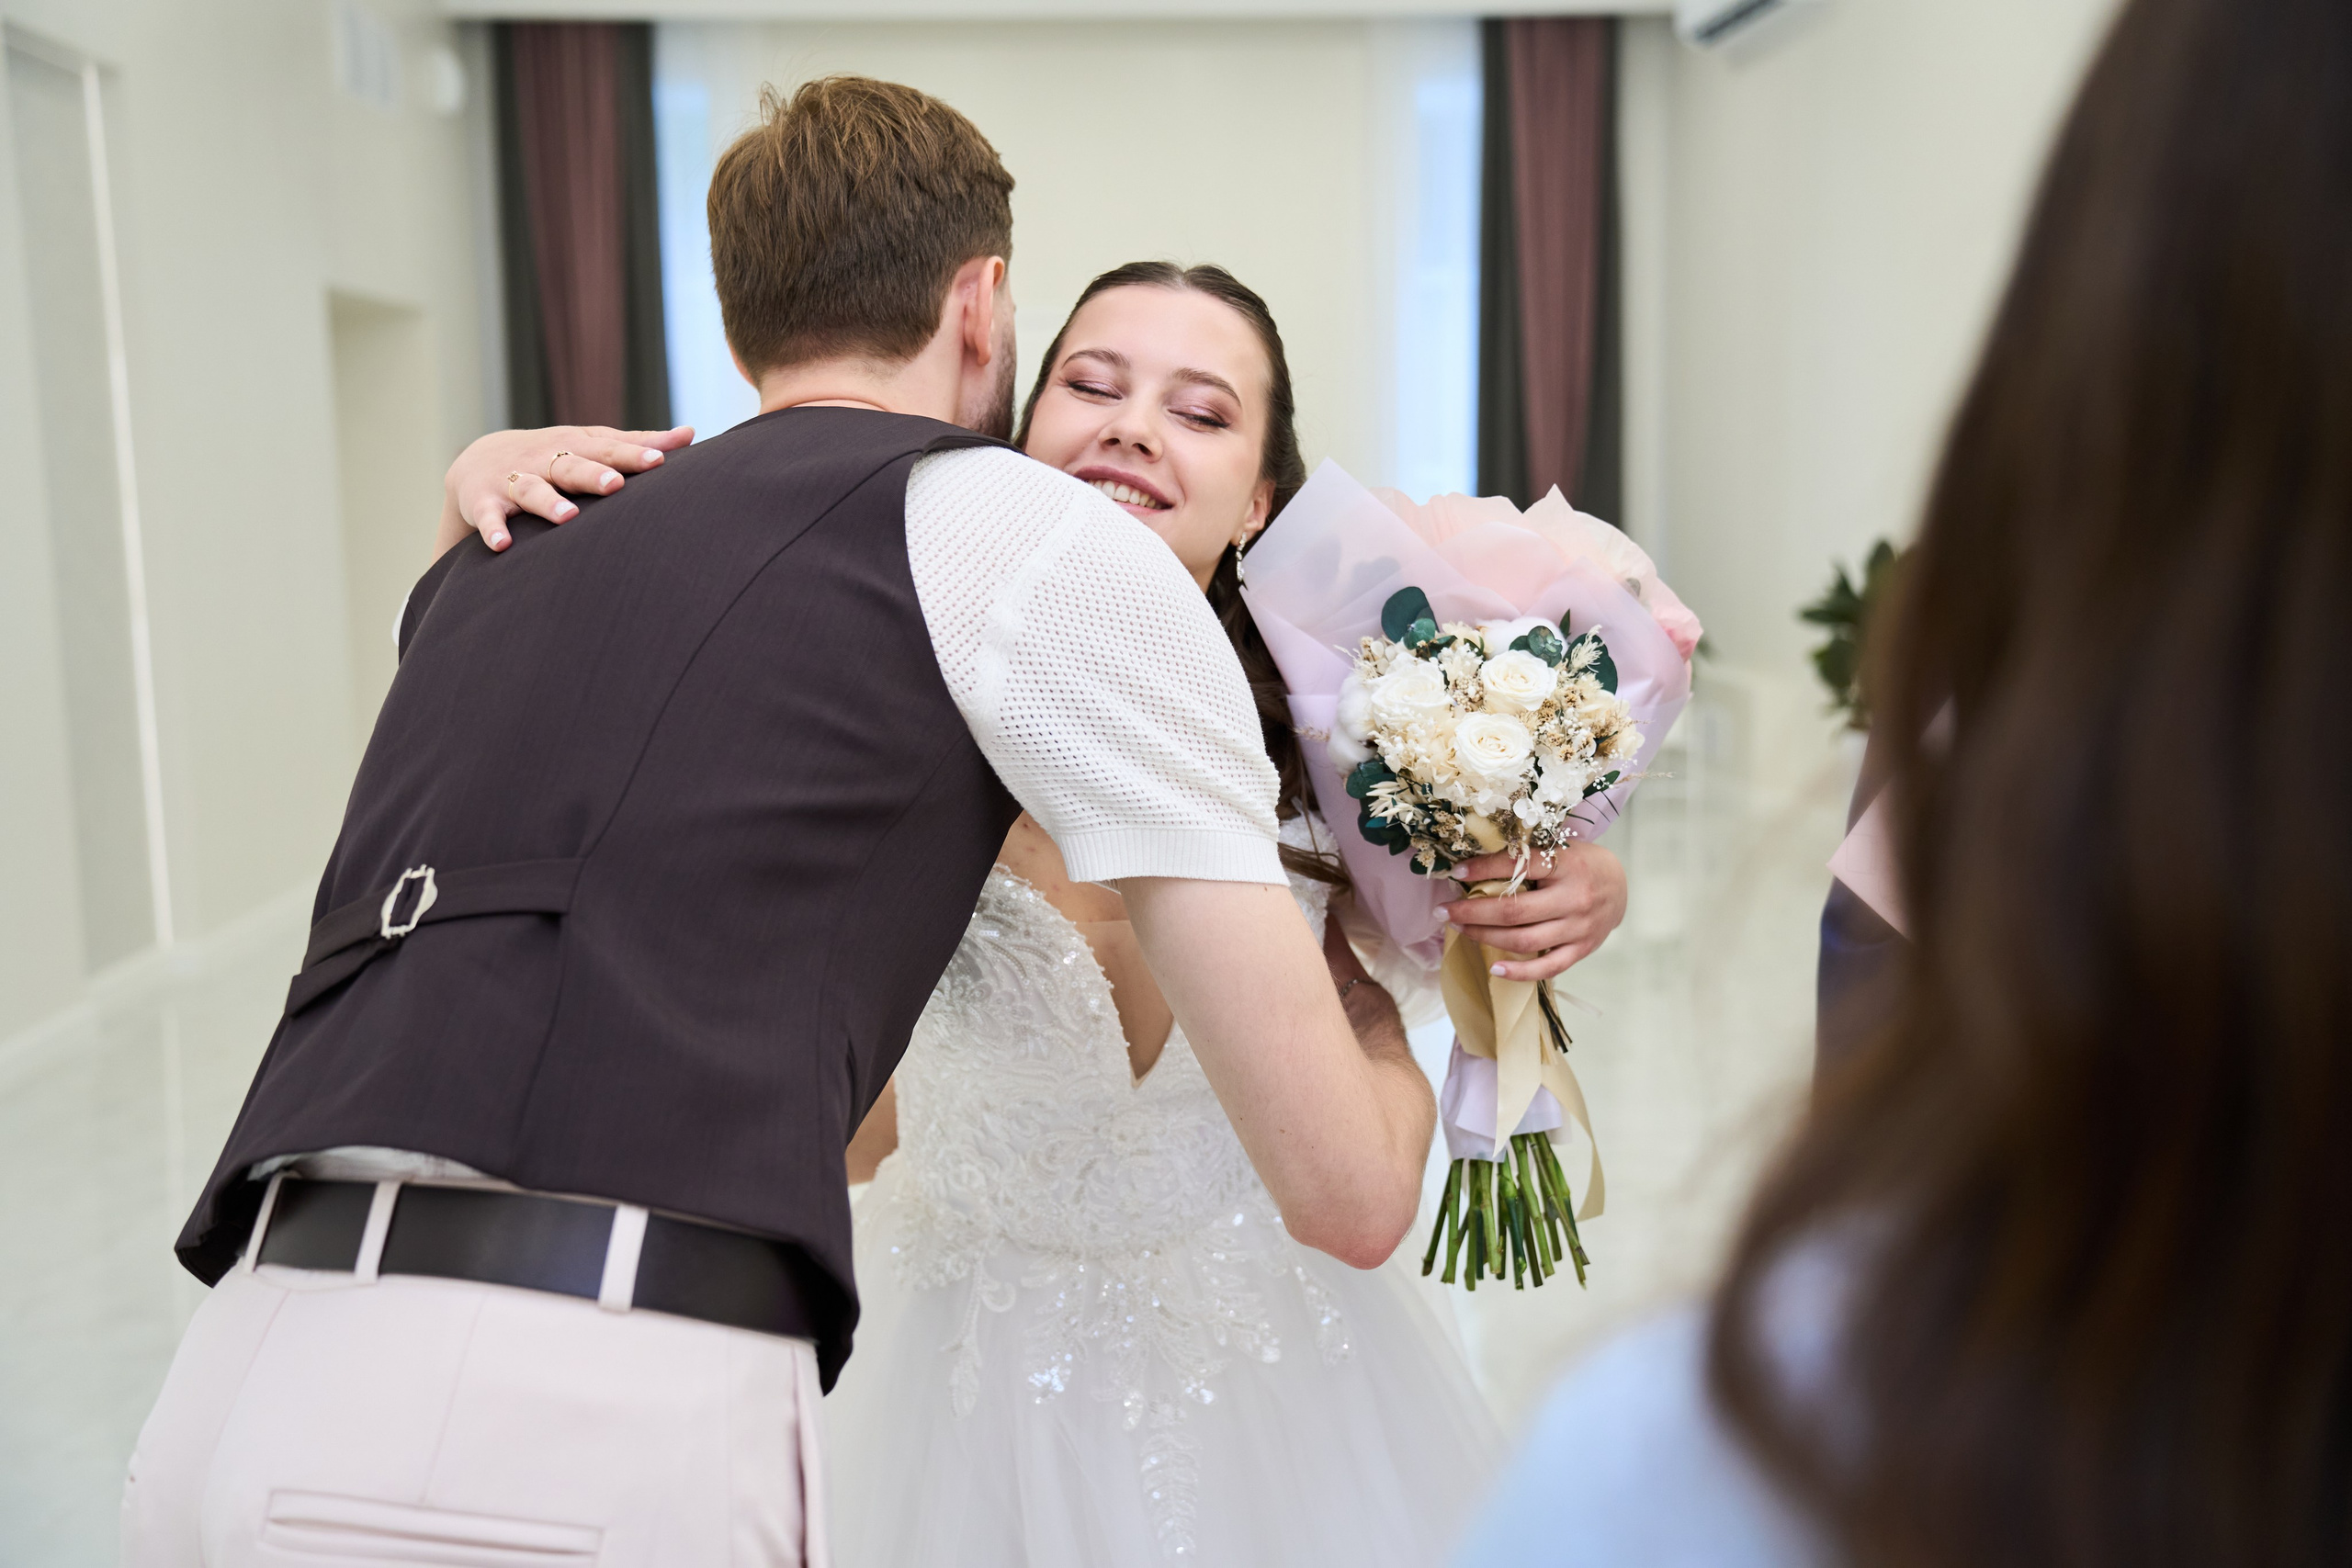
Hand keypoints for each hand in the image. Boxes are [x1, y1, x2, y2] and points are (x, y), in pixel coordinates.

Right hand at [436, 424, 692, 556]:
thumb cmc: (553, 456)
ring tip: (568, 517)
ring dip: (549, 503)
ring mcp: (513, 481)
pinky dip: (493, 529)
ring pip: (532, 490)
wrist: (478, 461)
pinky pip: (488, 517)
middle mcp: (545, 461)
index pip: (607, 449)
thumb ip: (636, 443)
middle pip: (571, 466)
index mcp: (574, 447)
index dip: (632, 455)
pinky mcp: (484, 502)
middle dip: (592, 474)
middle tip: (615, 484)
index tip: (659, 461)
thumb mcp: (590, 444)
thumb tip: (690, 434)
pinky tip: (503, 544)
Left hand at [1439, 841, 1627, 983]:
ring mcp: (1579, 928)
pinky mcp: (1581, 950)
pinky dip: (1519, 972)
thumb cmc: (1581, 864)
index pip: (1519, 865)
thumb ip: (1527, 859)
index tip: (1456, 873)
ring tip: (1461, 930)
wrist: (1622, 886)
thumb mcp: (1560, 850)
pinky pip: (1547, 968)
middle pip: (1514, 910)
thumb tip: (1475, 867)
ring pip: (1524, 940)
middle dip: (1473, 912)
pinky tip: (1494, 968)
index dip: (1484, 869)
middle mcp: (1574, 898)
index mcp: (1567, 864)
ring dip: (1486, 937)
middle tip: (1445, 911)